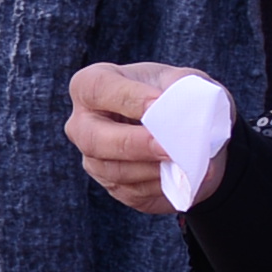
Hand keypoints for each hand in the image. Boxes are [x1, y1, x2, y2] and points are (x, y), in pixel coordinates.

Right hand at [71, 61, 213, 215]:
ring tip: (186, 162)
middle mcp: (83, 125)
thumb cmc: (174, 95)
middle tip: (167, 146)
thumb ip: (180, 90)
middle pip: (94, 139)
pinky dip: (164, 184)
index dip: (128, 97)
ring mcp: (95, 160)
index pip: (97, 89)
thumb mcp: (180, 80)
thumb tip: (181, 113)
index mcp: (91, 86)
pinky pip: (136, 192)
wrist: (188, 131)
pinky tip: (186, 175)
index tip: (159, 103)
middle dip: (134, 144)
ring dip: (154, 169)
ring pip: (116, 171)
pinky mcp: (116, 187)